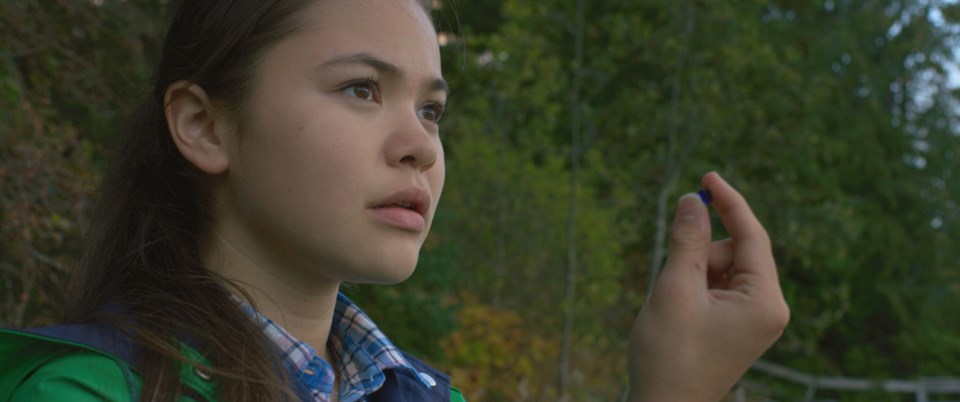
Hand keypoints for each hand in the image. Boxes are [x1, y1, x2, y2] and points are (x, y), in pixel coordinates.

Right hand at [627, 172, 788, 401]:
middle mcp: (769, 309)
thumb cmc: (669, 354)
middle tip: (674, 277)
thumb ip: (688, 240)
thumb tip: (692, 200)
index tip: (707, 176)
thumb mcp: (675, 288)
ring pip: (724, 268)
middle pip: (736, 251)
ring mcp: (755, 319)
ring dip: (695, 272)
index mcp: (765, 301)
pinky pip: (719, 287)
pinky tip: (680, 308)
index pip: (752, 236)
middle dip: (703, 252)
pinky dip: (696, 286)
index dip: (729, 202)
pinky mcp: (739, 325)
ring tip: (674, 304)